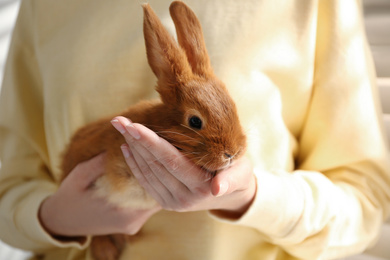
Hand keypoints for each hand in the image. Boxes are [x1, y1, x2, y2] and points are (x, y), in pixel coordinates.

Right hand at [39, 154, 160, 237]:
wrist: (61, 221)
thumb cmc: (70, 194)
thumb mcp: (81, 174)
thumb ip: (101, 162)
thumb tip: (123, 143)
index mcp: (120, 210)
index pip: (149, 186)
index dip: (154, 167)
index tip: (155, 149)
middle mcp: (131, 221)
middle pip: (157, 195)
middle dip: (159, 174)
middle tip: (161, 153)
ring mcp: (134, 225)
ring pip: (155, 201)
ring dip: (156, 182)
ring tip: (158, 161)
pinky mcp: (133, 226)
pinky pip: (147, 206)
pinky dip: (149, 190)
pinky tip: (150, 174)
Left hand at [111, 116, 255, 218]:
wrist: (232, 195)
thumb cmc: (237, 173)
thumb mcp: (240, 173)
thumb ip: (230, 179)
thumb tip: (217, 188)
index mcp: (201, 188)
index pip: (171, 161)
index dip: (151, 143)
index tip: (134, 126)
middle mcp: (184, 198)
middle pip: (155, 165)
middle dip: (135, 141)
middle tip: (119, 121)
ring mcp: (173, 203)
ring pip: (147, 172)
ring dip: (132, 149)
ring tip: (121, 128)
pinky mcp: (165, 203)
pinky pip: (146, 182)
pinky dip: (134, 164)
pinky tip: (126, 147)